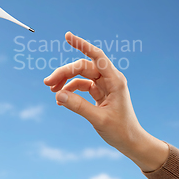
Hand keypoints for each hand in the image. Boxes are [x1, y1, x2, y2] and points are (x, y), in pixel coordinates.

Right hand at [43, 32, 168, 171]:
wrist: (131, 142)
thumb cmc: (120, 130)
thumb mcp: (98, 119)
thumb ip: (78, 106)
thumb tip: (59, 95)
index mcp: (115, 80)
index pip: (97, 56)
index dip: (82, 45)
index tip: (68, 36)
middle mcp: (109, 79)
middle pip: (83, 67)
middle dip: (64, 72)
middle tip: (47, 83)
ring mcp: (104, 85)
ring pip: (80, 75)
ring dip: (65, 81)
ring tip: (51, 91)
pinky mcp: (99, 93)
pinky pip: (81, 86)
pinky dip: (70, 90)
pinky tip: (61, 100)